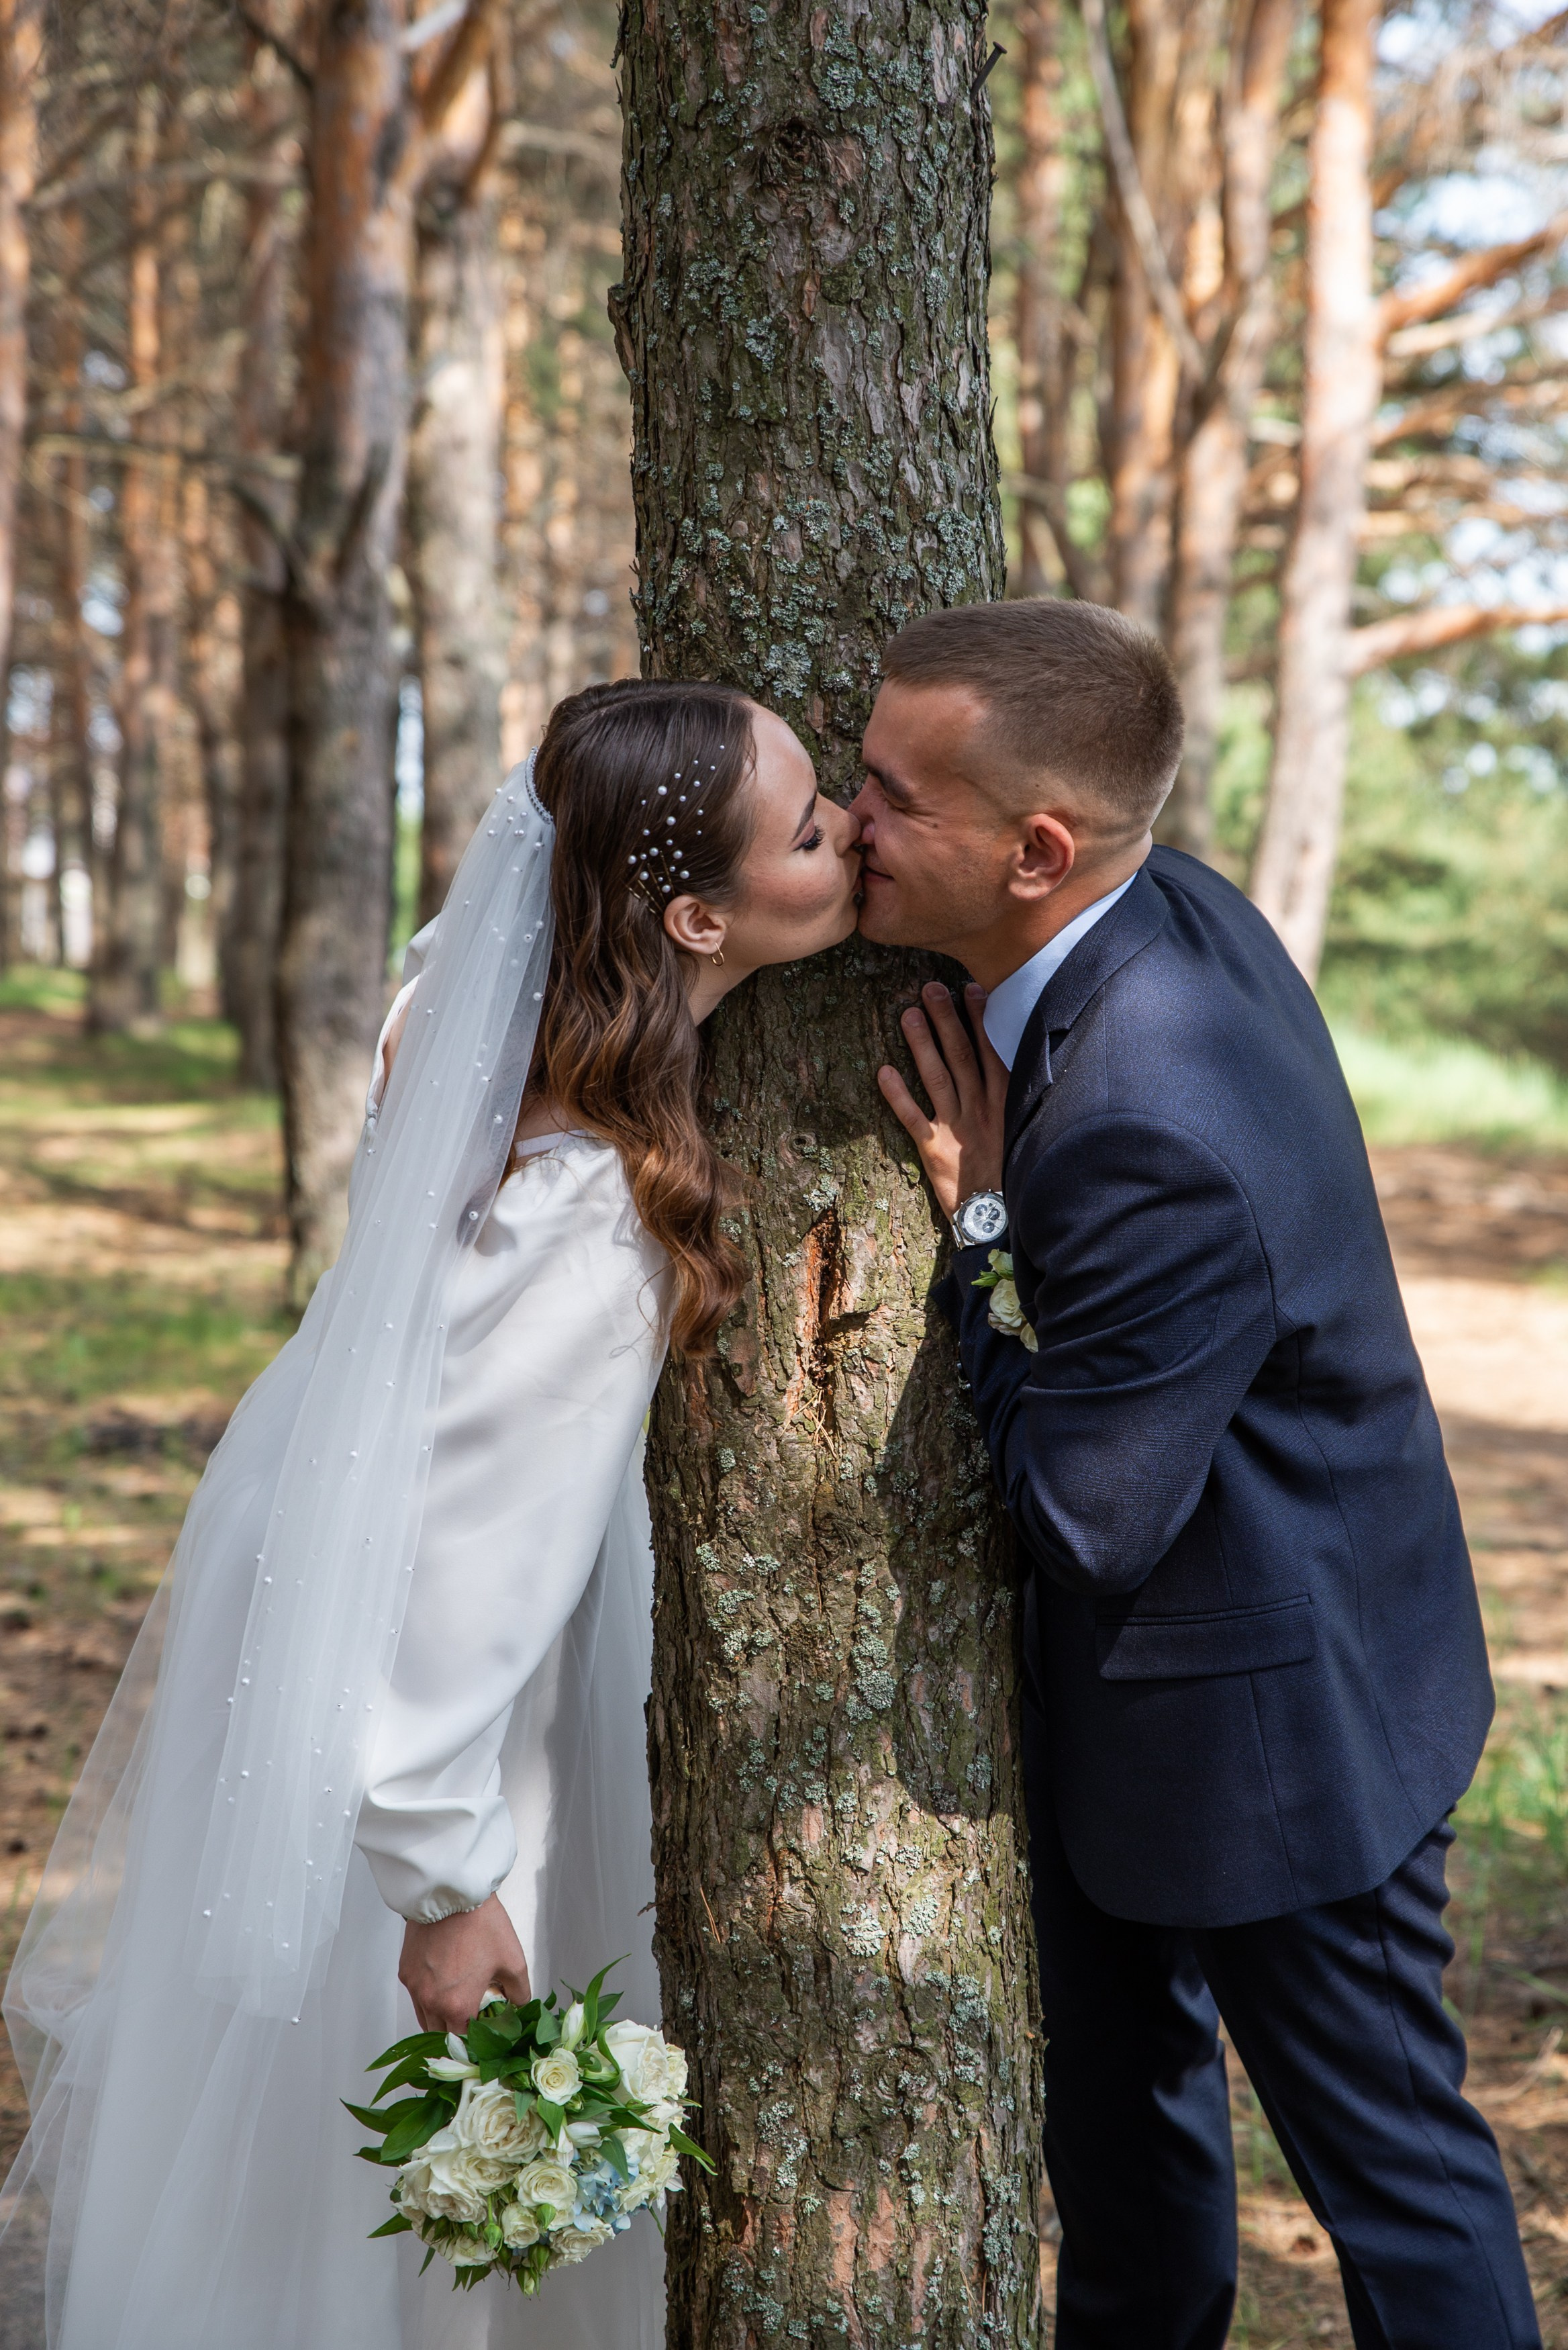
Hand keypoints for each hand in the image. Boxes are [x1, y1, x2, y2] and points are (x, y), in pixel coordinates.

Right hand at [399, 1894, 531, 2034]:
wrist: (452, 1893)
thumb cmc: (483, 1925)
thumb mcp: (513, 1961)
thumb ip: (520, 1993)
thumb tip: (520, 2007)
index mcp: (457, 2006)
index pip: (462, 2043)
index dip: (474, 2043)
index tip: (482, 2036)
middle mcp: (431, 2002)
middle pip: (441, 2036)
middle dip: (456, 2034)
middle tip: (472, 2023)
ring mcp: (415, 1988)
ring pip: (424, 2020)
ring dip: (440, 2020)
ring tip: (457, 2007)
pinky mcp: (405, 1971)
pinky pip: (415, 1997)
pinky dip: (427, 2000)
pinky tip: (443, 1987)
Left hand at [877, 980, 1007, 1223]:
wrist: (999, 1215)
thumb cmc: (1012, 1170)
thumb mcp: (1023, 1128)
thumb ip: (1014, 1095)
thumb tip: (1013, 1059)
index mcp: (1004, 1101)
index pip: (991, 1051)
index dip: (980, 1019)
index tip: (970, 989)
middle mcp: (979, 1109)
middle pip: (961, 1055)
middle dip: (946, 1019)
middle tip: (930, 987)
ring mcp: (955, 1127)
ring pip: (937, 1077)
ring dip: (921, 1044)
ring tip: (907, 1014)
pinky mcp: (933, 1150)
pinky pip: (913, 1117)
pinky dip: (897, 1094)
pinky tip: (883, 1071)